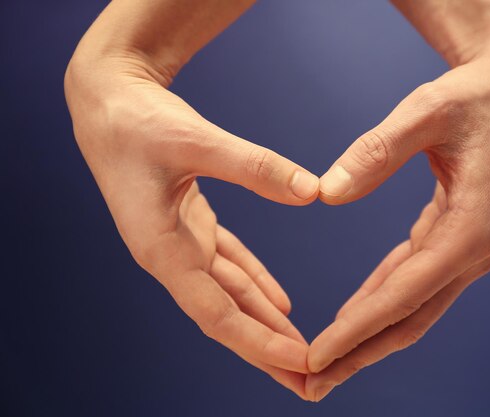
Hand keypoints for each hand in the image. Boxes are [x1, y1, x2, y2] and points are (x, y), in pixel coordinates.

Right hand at [64, 43, 318, 399]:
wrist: (108, 101)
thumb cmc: (137, 121)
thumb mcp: (194, 141)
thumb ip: (253, 166)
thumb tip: (310, 191)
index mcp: (162, 249)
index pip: (216, 312)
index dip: (258, 341)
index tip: (300, 363)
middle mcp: (171, 255)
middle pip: (225, 316)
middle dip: (267, 350)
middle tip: (309, 381)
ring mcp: (180, 242)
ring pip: (230, 294)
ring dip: (265, 322)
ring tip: (301, 351)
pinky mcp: (191, 223)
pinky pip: (229, 265)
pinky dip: (256, 284)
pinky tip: (280, 304)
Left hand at [306, 0, 489, 399]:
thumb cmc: (477, 97)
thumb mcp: (427, 112)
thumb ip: (377, 151)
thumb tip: (326, 192)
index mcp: (471, 227)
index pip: (404, 294)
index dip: (357, 331)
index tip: (316, 357)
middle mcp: (474, 250)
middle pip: (409, 318)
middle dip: (360, 354)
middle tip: (311, 383)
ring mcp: (469, 248)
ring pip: (412, 308)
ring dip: (369, 337)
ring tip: (327, 362)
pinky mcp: (458, 238)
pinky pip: (414, 281)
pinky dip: (382, 302)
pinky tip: (354, 316)